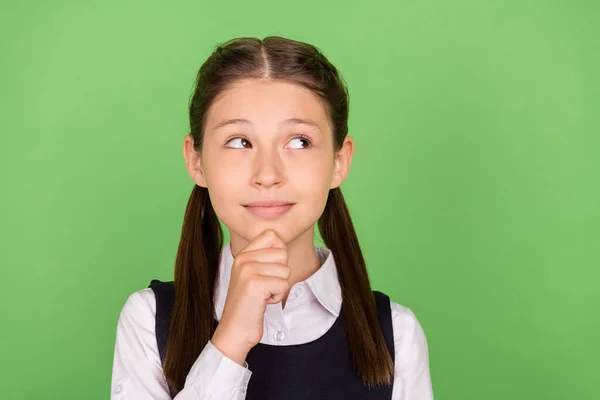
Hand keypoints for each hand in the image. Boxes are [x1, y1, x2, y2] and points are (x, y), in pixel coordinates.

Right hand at [211, 229, 290, 365]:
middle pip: (283, 254)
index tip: (270, 270)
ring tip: (263, 295)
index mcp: (242, 254)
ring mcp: (248, 270)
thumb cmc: (248, 305)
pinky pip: (283, 284)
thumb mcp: (252, 275)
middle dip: (280, 274)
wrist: (234, 331)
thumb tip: (283, 245)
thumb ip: (264, 258)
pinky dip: (277, 297)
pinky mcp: (255, 284)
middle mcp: (243, 259)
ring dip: (279, 287)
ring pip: (285, 270)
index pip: (272, 235)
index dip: (279, 252)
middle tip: (264, 287)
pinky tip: (263, 302)